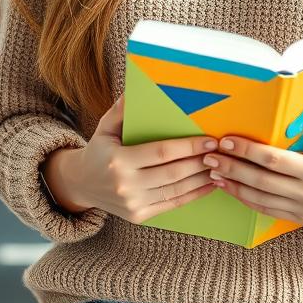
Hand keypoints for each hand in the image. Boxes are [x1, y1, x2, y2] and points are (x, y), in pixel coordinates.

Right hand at [68, 95, 218, 223]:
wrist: (80, 184)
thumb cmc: (99, 150)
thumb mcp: (105, 127)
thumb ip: (123, 109)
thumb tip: (138, 86)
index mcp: (118, 161)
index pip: (161, 152)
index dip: (189, 146)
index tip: (210, 140)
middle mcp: (126, 185)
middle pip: (173, 172)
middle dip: (200, 161)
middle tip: (221, 152)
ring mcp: (133, 204)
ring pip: (176, 191)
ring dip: (202, 179)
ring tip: (220, 167)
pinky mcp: (139, 216)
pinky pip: (172, 204)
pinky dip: (194, 195)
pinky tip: (209, 185)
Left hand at [200, 99, 302, 225]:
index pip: (276, 161)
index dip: (249, 151)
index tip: (228, 141)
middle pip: (261, 181)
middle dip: (232, 168)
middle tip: (209, 156)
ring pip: (260, 199)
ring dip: (233, 186)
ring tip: (212, 172)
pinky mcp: (299, 219)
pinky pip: (266, 211)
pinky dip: (245, 200)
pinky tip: (229, 188)